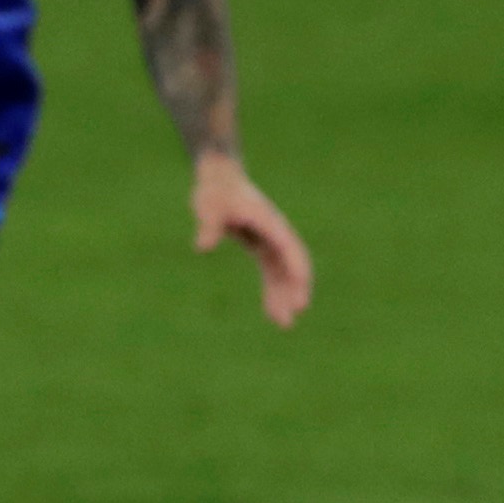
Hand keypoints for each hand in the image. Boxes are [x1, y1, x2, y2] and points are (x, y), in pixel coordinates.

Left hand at [191, 152, 311, 328]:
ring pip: (283, 272)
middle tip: (297, 312)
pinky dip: (273, 290)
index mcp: (269, 222)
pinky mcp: (262, 246)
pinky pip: (272, 272)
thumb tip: (202, 247)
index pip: (288, 247)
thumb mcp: (208, 206)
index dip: (295, 268)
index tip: (301, 287)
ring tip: (285, 325)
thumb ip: (208, 226)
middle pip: (292, 262)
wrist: (218, 178)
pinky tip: (272, 312)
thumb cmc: (214, 191)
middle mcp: (275, 232)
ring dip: (285, 295)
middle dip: (295, 287)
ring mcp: (271, 239)